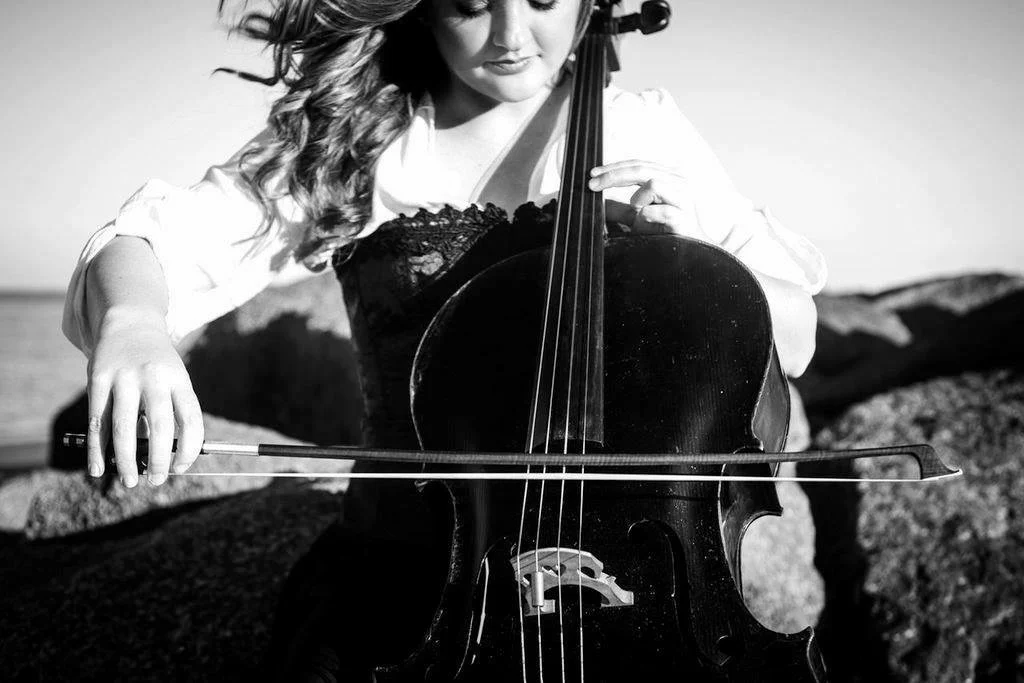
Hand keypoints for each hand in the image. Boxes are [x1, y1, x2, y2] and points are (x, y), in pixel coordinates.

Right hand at [86, 307, 203, 486]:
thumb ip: (171, 413)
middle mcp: (153, 377)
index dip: (189, 449)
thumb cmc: (157, 364)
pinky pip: (97, 422)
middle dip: (159, 459)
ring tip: (131, 481)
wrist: (129, 323)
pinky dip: (97, 449)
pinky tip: (98, 469)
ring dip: (126, 460)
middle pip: (160, 426)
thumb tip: (165, 459)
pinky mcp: (97, 380)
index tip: (183, 467)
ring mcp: (124, 378)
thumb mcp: (174, 379)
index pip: (191, 419)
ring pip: (124, 428)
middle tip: (158, 480)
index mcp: (179, 379)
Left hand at [589, 160, 706, 239]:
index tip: (592, 175)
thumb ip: (621, 210)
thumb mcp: (638, 218)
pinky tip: (646, 225)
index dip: (614, 168)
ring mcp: (685, 199)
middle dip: (614, 176)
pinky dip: (648, 217)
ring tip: (637, 213)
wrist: (691, 254)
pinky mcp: (686, 218)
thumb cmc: (666, 233)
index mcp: (668, 177)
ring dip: (638, 199)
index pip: (638, 164)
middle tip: (593, 185)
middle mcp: (679, 183)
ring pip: (654, 183)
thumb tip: (600, 203)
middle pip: (642, 169)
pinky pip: (661, 210)